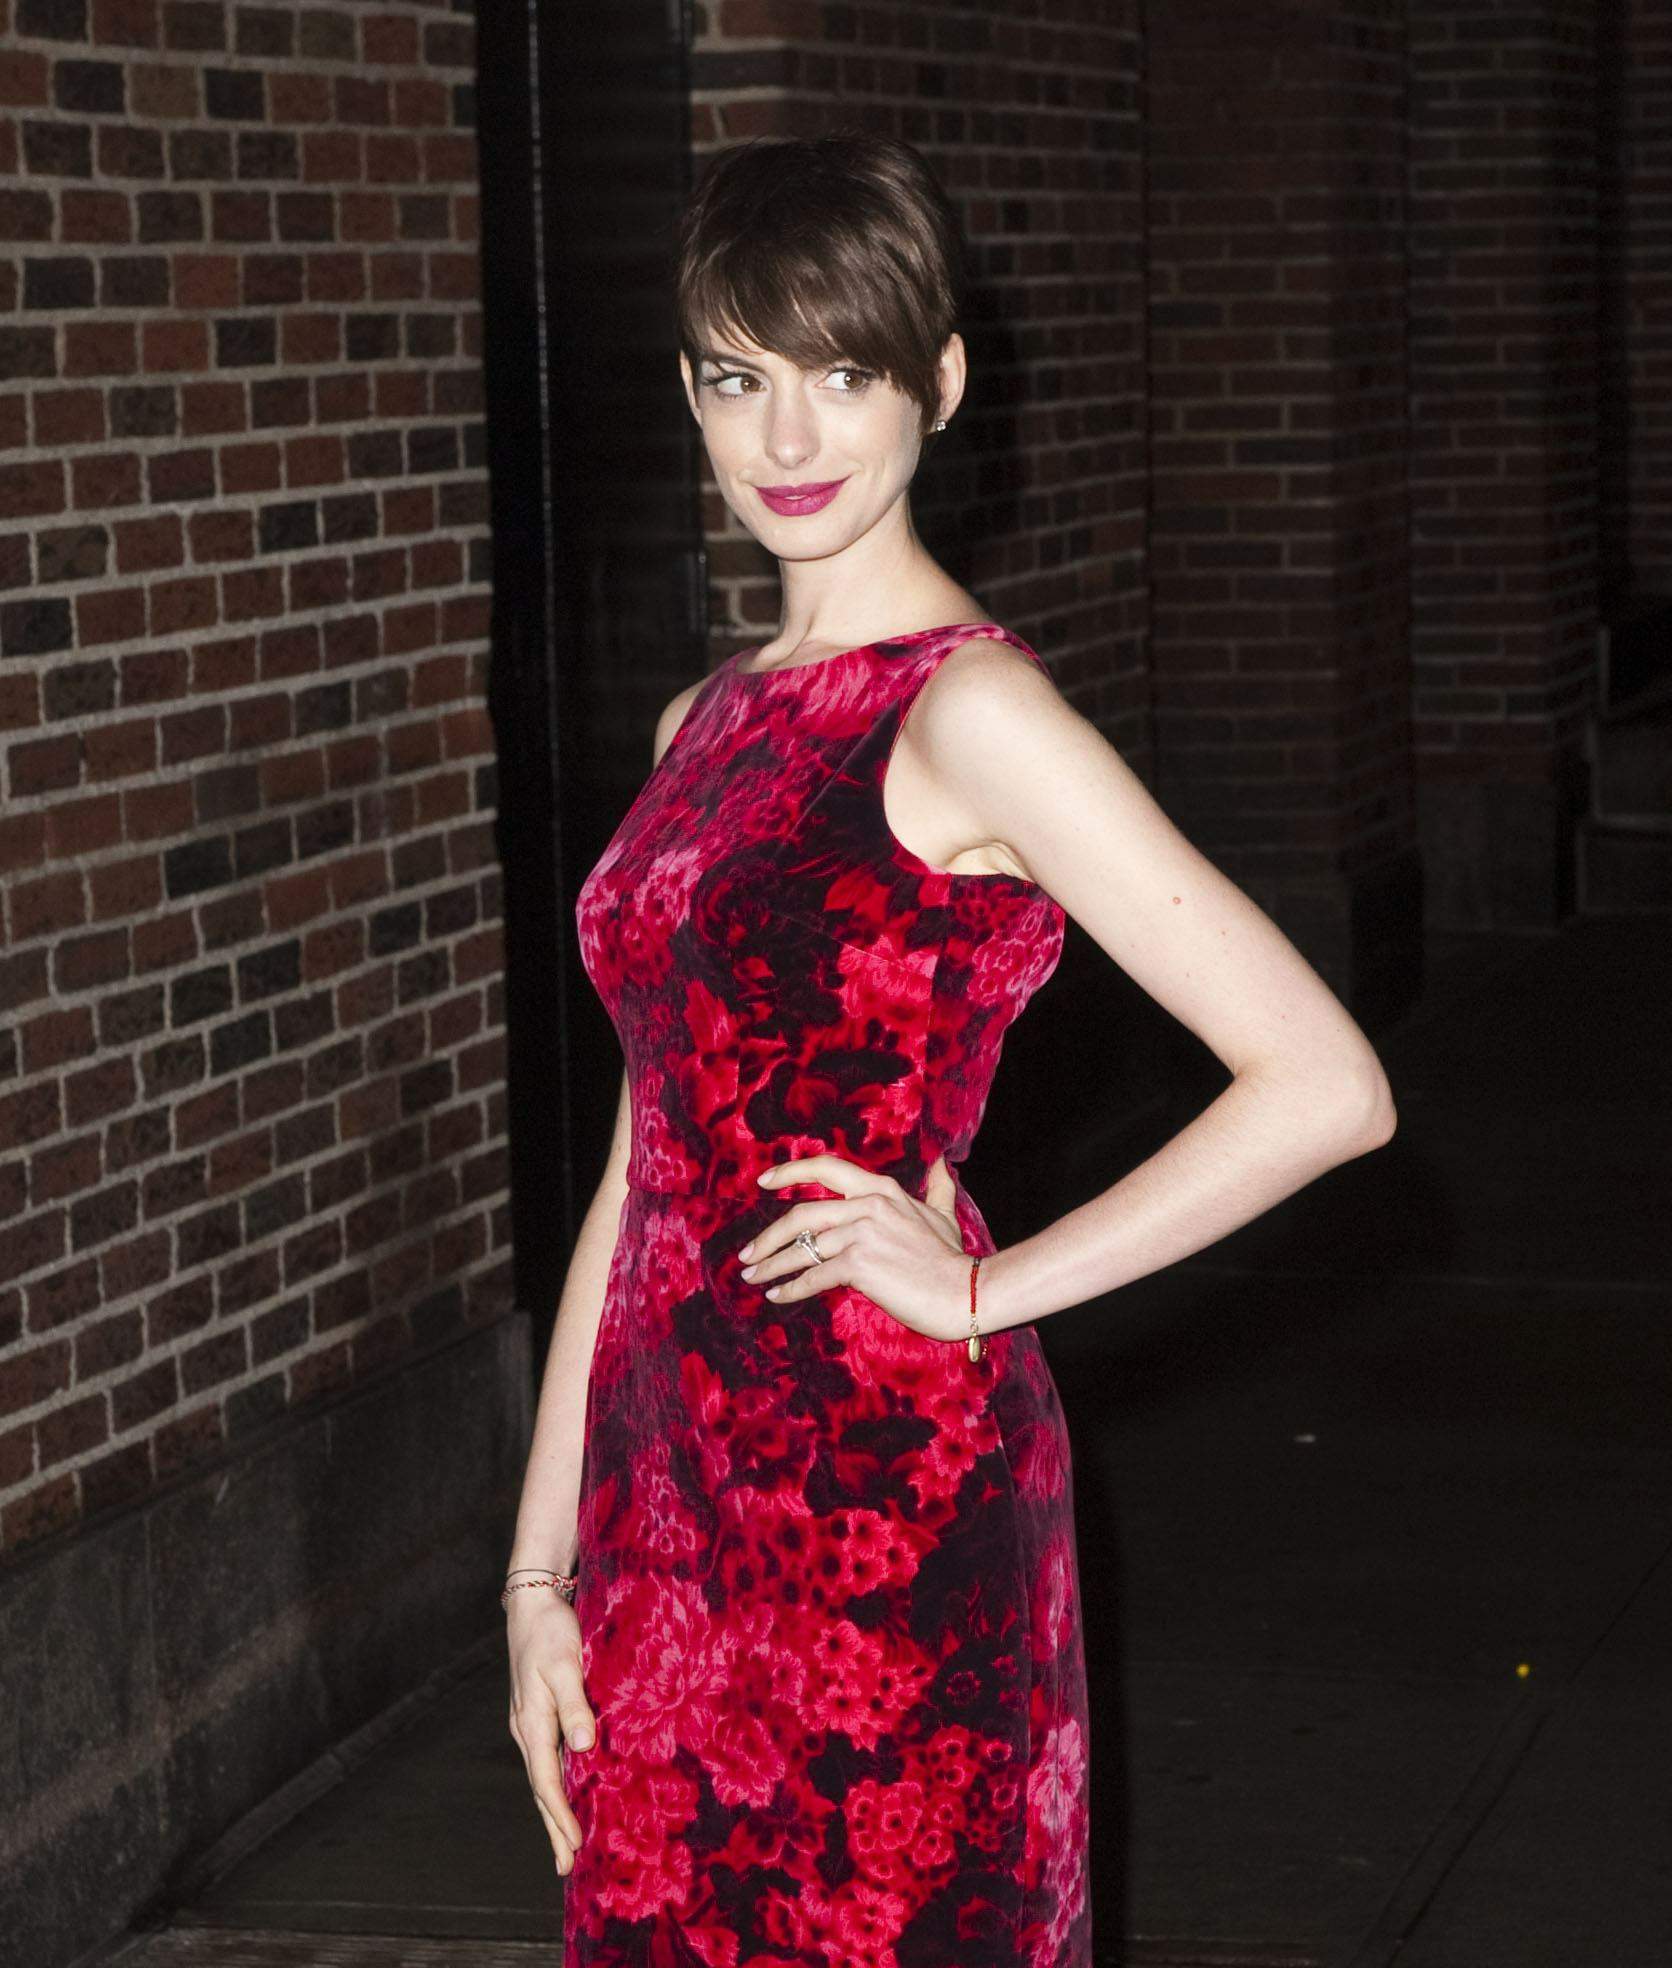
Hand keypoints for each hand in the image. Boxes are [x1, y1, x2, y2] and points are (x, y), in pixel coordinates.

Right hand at [506, 1590, 594, 1874]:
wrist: (533, 1604)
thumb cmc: (550, 1632)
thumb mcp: (565, 1665)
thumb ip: (574, 1705)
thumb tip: (584, 1747)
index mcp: (531, 1724)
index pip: (547, 1781)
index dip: (561, 1815)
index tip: (576, 1844)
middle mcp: (527, 1730)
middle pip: (540, 1789)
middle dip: (553, 1828)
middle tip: (566, 1867)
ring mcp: (530, 1723)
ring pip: (543, 1777)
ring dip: (553, 1811)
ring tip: (565, 1844)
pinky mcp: (538, 1714)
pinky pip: (548, 1760)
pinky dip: (556, 1785)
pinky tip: (566, 1794)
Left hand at [737, 1152, 975, 1343]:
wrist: (964, 1292)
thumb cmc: (953, 1258)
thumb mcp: (943, 1215)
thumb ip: (938, 1189)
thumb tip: (943, 1165)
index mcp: (881, 1190)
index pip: (827, 1169)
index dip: (790, 1172)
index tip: (763, 1181)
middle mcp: (868, 1205)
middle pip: (801, 1215)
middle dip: (768, 1237)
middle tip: (747, 1254)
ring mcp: (862, 1234)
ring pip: (801, 1248)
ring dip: (772, 1265)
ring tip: (754, 1278)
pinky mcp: (859, 1265)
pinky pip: (813, 1276)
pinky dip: (791, 1288)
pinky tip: (778, 1296)